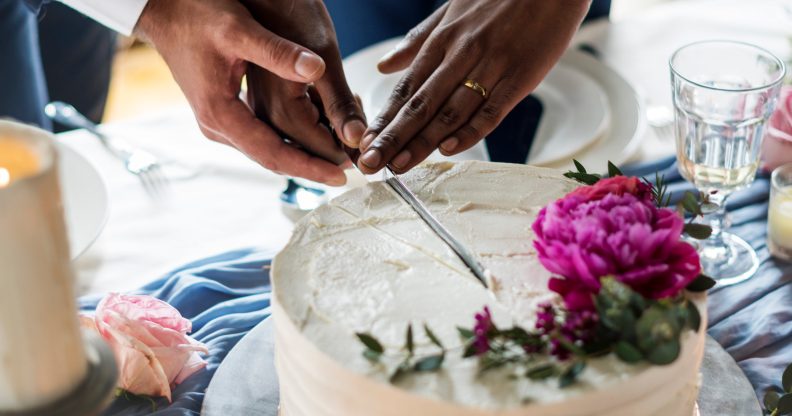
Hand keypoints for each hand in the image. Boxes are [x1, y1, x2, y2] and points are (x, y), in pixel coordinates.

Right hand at [134, 0, 347, 184]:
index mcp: (221, 114)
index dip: (309, 167)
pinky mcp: (222, 114)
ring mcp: (218, 123)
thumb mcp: (239, 29)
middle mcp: (217, 127)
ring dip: (299, 156)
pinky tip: (309, 137)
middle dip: (310, 167)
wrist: (164, 9)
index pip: (273, 153)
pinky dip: (285, 141)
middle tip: (346, 172)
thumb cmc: (196, 14)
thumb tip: (317, 69)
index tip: (340, 176)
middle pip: (271, 159)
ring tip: (335, 158)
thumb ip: (278, 52)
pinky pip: (259, 137)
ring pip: (265, 150)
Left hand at [357, 0, 591, 173]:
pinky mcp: (520, 77)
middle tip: (370, 165)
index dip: (384, 119)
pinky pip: (491, 109)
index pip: (406, 88)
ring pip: (450, 111)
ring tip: (399, 166)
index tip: (364, 144)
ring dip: (422, 142)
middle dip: (393, 137)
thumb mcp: (452, 11)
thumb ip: (417, 41)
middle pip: (421, 104)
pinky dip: (470, 131)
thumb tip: (384, 65)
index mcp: (442, 41)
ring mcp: (490, 66)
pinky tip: (448, 149)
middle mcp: (460, 54)